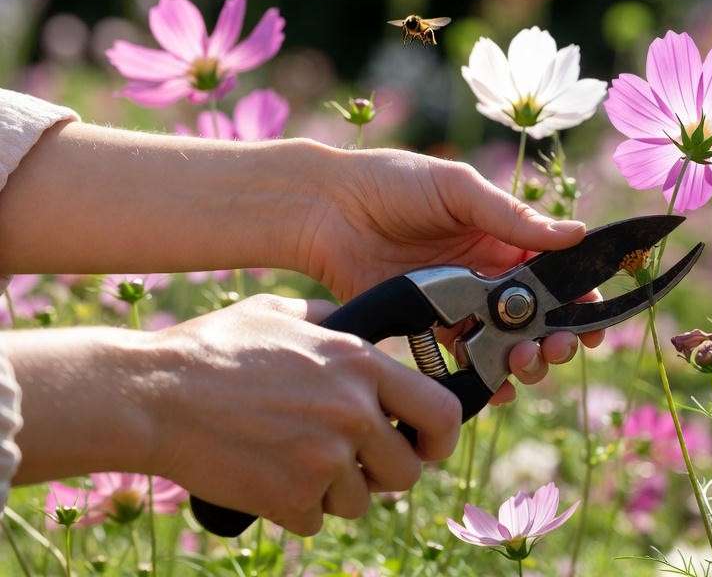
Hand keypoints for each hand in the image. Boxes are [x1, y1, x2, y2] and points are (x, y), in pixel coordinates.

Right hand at [145, 294, 458, 535]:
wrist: (151, 396)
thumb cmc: (212, 349)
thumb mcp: (280, 311)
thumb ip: (330, 320)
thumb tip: (355, 323)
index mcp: (361, 365)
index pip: (442, 412)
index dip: (440, 437)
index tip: (426, 446)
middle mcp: (354, 413)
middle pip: (406, 471)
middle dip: (382, 473)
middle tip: (350, 462)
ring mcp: (325, 460)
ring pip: (359, 501)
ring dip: (333, 490)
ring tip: (292, 460)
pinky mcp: (292, 498)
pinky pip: (315, 519)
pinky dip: (294, 507)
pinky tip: (266, 476)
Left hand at [298, 149, 603, 400]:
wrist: (325, 208)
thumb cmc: (392, 183)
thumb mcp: (458, 189)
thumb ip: (512, 217)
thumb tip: (576, 233)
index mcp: (504, 237)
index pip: (557, 273)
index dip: (581, 298)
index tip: (594, 320)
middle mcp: (490, 274)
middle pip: (540, 317)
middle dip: (558, 337)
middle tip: (557, 348)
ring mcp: (461, 304)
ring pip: (508, 343)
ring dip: (526, 359)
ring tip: (525, 362)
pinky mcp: (429, 328)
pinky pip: (465, 360)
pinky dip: (486, 379)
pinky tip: (496, 388)